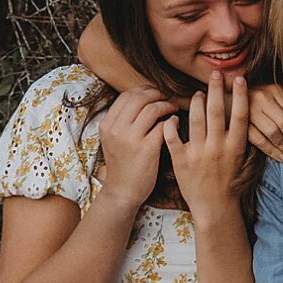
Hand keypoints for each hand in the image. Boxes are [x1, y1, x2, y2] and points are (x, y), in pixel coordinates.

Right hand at [97, 88, 177, 211]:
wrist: (122, 192)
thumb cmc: (122, 166)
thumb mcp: (113, 141)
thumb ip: (121, 122)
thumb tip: (140, 100)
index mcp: (107, 125)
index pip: (126, 96)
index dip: (143, 90)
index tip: (154, 93)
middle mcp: (117, 129)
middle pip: (139, 97)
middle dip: (157, 94)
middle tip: (167, 98)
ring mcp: (131, 139)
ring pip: (152, 108)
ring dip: (166, 105)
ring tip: (173, 108)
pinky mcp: (146, 149)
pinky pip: (162, 126)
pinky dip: (171, 121)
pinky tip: (175, 122)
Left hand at [163, 72, 250, 216]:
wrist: (214, 207)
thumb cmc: (228, 181)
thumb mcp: (238, 158)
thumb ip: (237, 135)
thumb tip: (238, 109)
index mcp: (234, 148)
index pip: (239, 116)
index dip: (240, 95)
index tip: (239, 78)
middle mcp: (217, 149)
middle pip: (216, 112)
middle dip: (216, 89)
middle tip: (215, 73)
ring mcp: (198, 154)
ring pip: (195, 120)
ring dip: (196, 102)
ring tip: (198, 94)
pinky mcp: (181, 161)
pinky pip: (173, 137)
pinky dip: (171, 124)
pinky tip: (173, 116)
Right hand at [246, 82, 282, 161]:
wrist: (227, 101)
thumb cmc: (255, 102)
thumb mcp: (272, 97)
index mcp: (274, 90)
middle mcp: (263, 97)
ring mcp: (250, 109)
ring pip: (273, 132)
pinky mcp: (241, 123)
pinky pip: (259, 140)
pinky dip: (271, 151)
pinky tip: (279, 157)